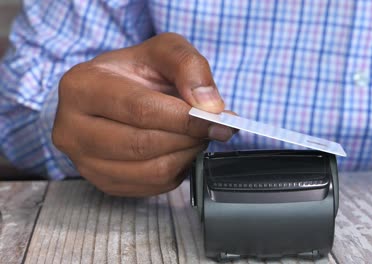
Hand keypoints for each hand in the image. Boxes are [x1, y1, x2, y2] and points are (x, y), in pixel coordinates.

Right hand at [52, 33, 233, 196]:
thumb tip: (209, 106)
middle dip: (188, 138)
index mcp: (81, 87)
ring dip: (186, 155)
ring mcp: (84, 161)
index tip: (216, 120)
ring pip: (150, 171)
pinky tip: (179, 150)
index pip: (139, 109)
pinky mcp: (102, 182)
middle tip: (211, 128)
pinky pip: (152, 187)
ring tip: (195, 136)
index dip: (184, 119)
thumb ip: (189, 66)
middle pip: (143, 144)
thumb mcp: (164, 49)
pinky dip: (177, 170)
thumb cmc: (136, 72)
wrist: (114, 93)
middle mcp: (72, 128)